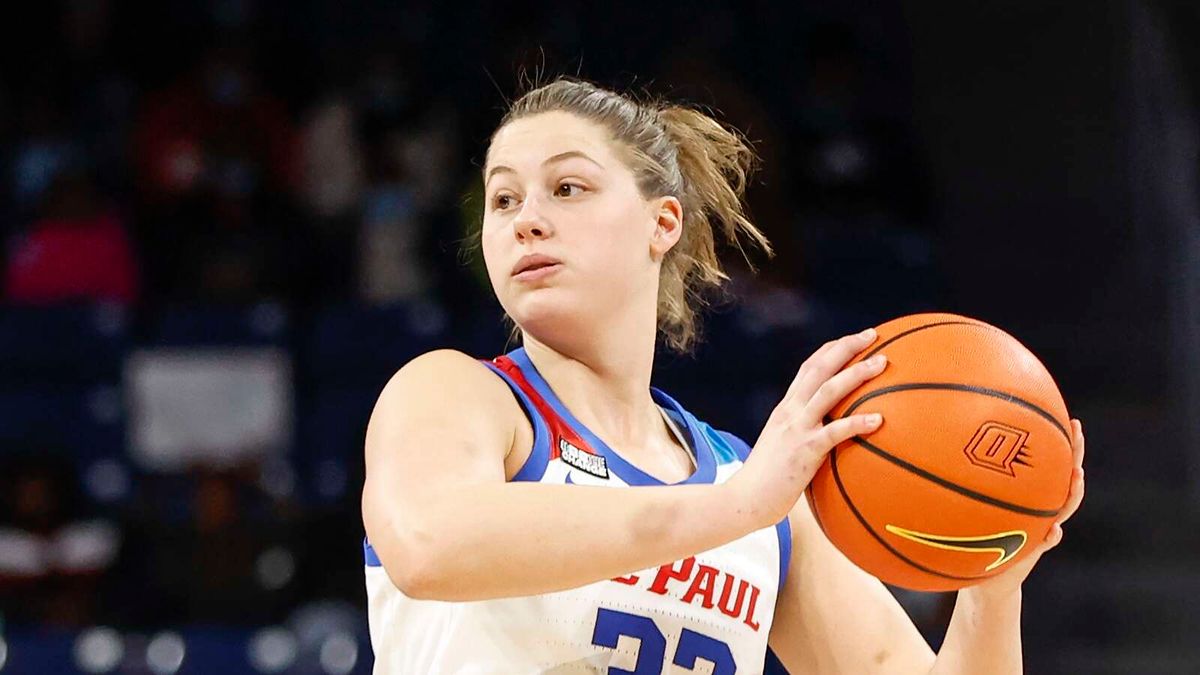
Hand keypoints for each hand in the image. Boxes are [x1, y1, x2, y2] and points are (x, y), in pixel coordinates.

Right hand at [726, 328, 888, 528]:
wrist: (745, 499)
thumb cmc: (768, 480)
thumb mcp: (784, 446)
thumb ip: (803, 434)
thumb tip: (830, 434)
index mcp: (786, 408)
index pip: (809, 368)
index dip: (832, 350)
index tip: (854, 338)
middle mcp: (790, 411)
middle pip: (819, 368)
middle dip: (847, 347)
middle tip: (874, 335)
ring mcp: (796, 429)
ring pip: (829, 391)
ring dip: (857, 373)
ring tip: (882, 362)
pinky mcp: (804, 451)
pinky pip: (835, 432)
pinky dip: (857, 423)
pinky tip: (880, 420)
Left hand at [971, 418, 1086, 595]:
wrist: (984, 577)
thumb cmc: (969, 537)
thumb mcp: (960, 505)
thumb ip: (954, 483)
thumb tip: (926, 446)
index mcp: (1022, 491)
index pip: (1042, 458)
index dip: (1051, 437)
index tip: (1056, 413)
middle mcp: (1036, 505)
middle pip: (1061, 473)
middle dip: (1072, 451)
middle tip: (1076, 429)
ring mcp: (1040, 526)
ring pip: (1064, 505)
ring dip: (1073, 491)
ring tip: (1077, 475)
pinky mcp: (1035, 549)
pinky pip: (1049, 540)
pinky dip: (1052, 536)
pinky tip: (1054, 531)